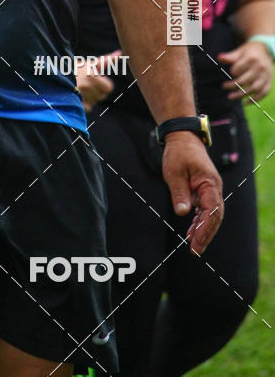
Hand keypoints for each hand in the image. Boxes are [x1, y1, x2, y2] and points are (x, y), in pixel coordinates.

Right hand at [76, 50, 118, 112]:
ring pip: (94, 102)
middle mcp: (87, 87)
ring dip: (90, 97)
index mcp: (92, 76)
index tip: (96, 79)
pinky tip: (77, 95)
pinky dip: (84, 104)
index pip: (109, 88)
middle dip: (97, 91)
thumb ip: (107, 60)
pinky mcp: (75, 104)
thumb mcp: (90, 63)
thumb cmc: (76, 68)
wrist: (55, 75)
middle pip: (102, 96)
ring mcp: (80, 96)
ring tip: (80, 89)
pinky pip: (87, 108)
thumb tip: (120, 53)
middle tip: (87, 83)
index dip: (104, 84)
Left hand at [162, 132, 223, 254]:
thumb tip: (183, 213)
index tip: (196, 241)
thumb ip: (179, 193)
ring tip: (193, 245)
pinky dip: (199, 220)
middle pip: (214, 216)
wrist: (182, 137)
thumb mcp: (174, 172)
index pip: (211, 210)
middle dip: (206, 234)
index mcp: (209, 183)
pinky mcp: (204, 189)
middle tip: (195, 250)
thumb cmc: (179, 153)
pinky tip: (191, 231)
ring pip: (211, 214)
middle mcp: (214, 188)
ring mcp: (210, 189)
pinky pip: (205, 209)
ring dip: (203, 229)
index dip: (204, 228)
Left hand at [219, 41, 273, 102]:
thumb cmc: (249, 51)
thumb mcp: (240, 51)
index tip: (231, 72)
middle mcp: (260, 68)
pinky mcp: (269, 82)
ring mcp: (266, 76)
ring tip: (230, 97)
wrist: (266, 50)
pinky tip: (245, 103)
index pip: (238, 69)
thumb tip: (219, 58)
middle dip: (233, 85)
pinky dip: (255, 100)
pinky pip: (263, 93)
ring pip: (254, 89)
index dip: (233, 71)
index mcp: (251, 59)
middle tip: (224, 86)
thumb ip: (230, 56)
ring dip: (241, 95)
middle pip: (245, 80)